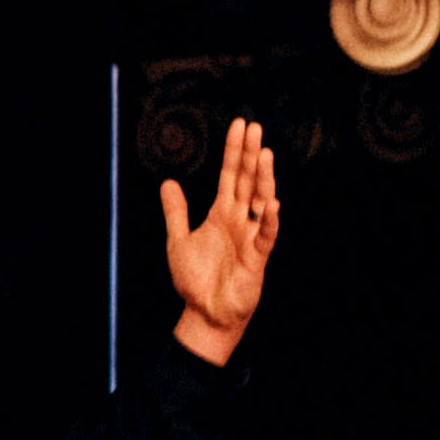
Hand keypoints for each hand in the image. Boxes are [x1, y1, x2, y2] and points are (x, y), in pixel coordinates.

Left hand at [160, 121, 282, 365]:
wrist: (204, 313)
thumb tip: (167, 183)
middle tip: (256, 127)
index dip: (234, 151)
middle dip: (251, 155)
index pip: (231, 175)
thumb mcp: (178, 240)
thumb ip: (175, 212)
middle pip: (248, 181)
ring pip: (261, 202)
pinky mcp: (256, 258)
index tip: (239, 126)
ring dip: (264, 180)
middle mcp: (239, 220)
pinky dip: (269, 221)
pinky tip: (272, 205)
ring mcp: (249, 237)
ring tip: (265, 155)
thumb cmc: (195, 279)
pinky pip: (265, 236)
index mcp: (222, 213)